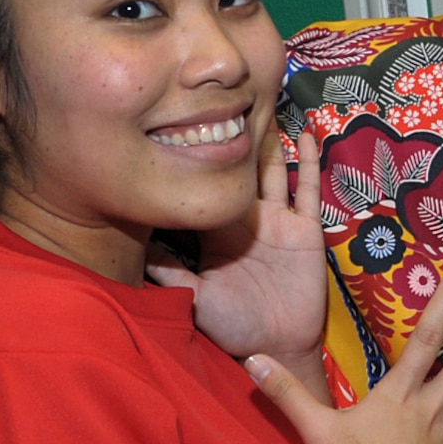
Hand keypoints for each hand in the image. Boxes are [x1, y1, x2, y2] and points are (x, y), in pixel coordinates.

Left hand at [151, 125, 330, 389]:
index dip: (197, 161)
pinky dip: (308, 161)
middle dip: (234, 138)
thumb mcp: (194, 296)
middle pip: (240, 170)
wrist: (275, 345)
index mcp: (218, 232)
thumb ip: (170, 271)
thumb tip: (134, 245)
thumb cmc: (233, 325)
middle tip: (226, 98)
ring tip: (263, 102)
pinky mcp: (305, 230)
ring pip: (272, 171)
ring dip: (270, 141)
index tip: (183, 125)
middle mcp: (247, 220)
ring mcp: (278, 221)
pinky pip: (307, 189)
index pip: (206, 188)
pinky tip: (306, 133)